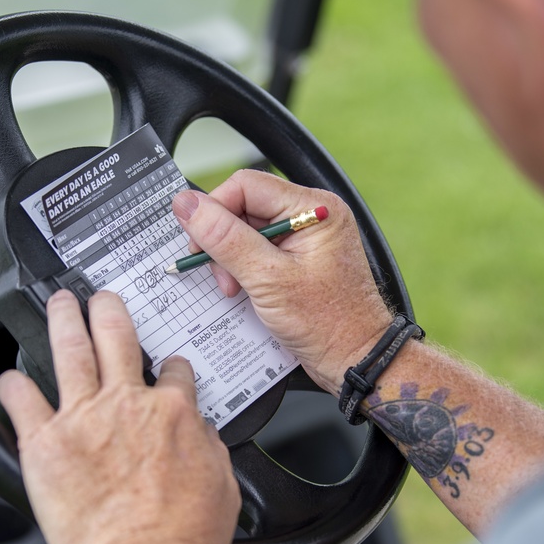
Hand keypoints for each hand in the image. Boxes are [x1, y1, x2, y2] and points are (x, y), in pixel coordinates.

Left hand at [0, 290, 240, 543]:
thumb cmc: (183, 536)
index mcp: (172, 412)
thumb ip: (207, 447)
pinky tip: (9, 378)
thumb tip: (199, 432)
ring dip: (63, 321)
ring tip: (59, 305)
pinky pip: (22, 402)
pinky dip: (13, 386)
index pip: (174, 371)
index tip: (167, 367)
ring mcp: (83, 418)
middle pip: (117, 338)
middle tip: (102, 299)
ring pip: (70, 351)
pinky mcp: (45, 443)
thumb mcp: (220, 483)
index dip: (171, 365)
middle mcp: (127, 404)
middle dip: (109, 310)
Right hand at [172, 170, 394, 395]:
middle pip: (244, 206)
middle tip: (222, 276)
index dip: (215, 211)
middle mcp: (311, 214)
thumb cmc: (328, 324)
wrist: (355, 358)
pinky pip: (258, 249)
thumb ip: (224, 238)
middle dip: (223, 241)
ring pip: (246, 229)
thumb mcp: (267, 279)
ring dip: (230, 258)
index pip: (246, 185)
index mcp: (313, 207)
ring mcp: (305, 236)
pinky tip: (245, 290)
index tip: (198, 243)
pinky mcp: (298, 256)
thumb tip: (188, 205)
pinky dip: (243, 268)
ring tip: (234, 289)